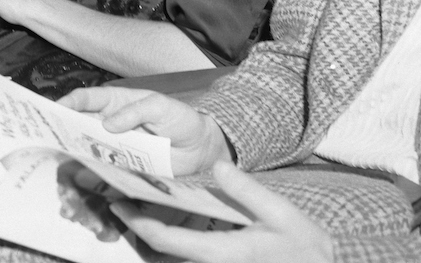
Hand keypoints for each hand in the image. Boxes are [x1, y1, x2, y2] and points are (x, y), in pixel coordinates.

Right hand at [57, 86, 232, 176]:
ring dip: (75, 148)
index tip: (56, 109)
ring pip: (89, 144)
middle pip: (82, 121)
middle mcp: (112, 121)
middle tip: (47, 133)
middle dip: (64, 125)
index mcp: (118, 101)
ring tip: (59, 154)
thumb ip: (135, 111)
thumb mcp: (160, 107)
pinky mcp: (124, 163)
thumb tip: (108, 124)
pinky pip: (103, 164)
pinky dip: (91, 167)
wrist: (199, 148)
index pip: (88, 98)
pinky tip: (82, 172)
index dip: (71, 101)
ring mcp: (116, 143)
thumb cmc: (181, 119)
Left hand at [119, 161, 333, 262]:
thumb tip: (220, 165)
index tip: (118, 205)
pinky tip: (165, 221)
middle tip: (115, 203)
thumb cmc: (305, 248)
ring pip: (173, 255)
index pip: (167, 240)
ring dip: (151, 234)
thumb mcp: (282, 214)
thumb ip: (249, 191)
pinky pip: (189, 256)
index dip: (138, 223)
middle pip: (162, 251)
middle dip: (137, 227)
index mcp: (222, 251)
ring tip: (132, 207)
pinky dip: (171, 240)